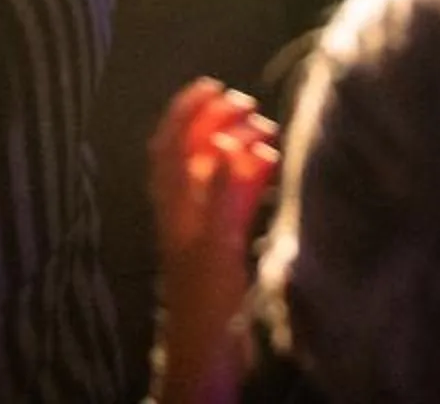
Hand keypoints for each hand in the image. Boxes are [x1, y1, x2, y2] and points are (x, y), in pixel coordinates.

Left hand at [150, 80, 277, 403]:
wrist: (206, 355)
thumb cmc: (204, 304)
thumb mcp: (213, 245)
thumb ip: (222, 193)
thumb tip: (233, 143)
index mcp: (173, 207)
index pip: (171, 145)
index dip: (187, 112)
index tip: (213, 85)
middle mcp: (184, 210)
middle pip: (193, 152)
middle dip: (216, 122)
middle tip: (247, 104)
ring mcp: (202, 226)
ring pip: (215, 172)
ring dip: (236, 146)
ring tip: (264, 129)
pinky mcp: (221, 245)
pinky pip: (233, 199)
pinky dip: (248, 176)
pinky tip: (268, 163)